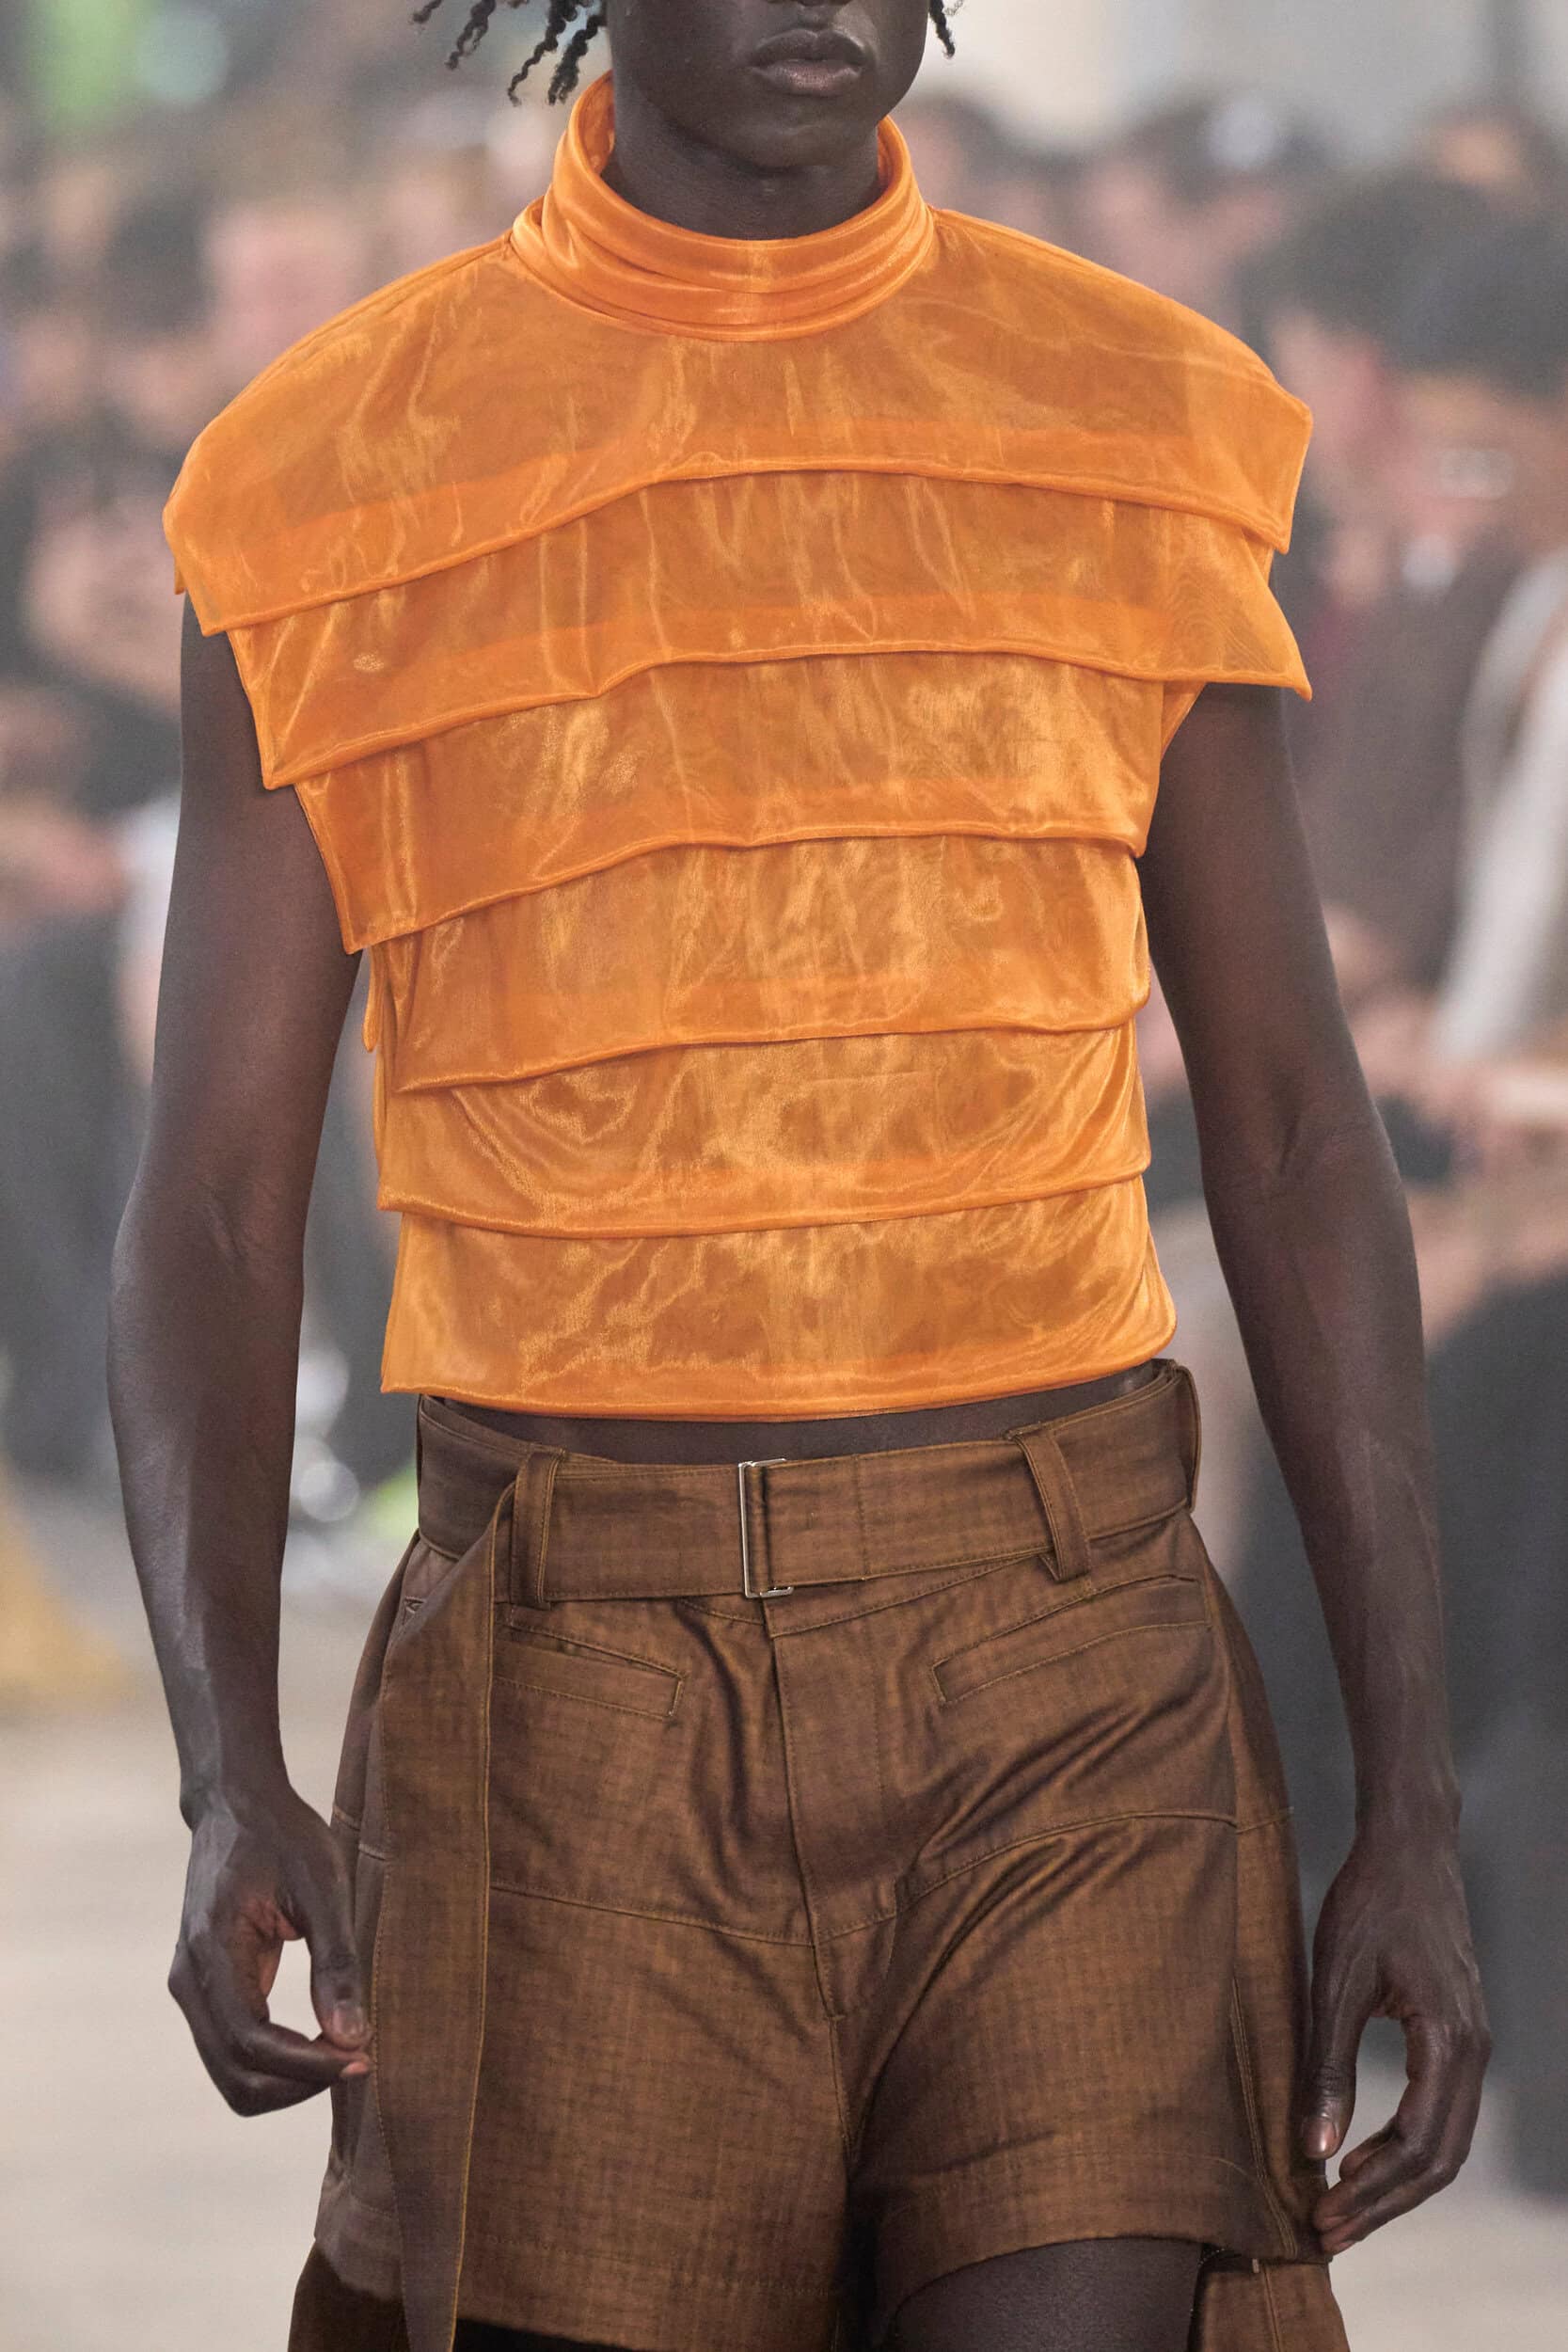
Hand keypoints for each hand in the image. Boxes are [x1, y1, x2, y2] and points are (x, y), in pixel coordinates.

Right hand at [169, 1786, 370, 2115]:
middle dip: (298, 2084)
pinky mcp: (208, 1990)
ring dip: (288, 2081)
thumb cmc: (284, 1836)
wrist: (237, 1805)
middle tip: (360, 2060)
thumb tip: (353, 2038)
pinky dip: (277, 2062)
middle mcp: (189, 1979)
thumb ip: (335, 1963)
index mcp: (210, 1950)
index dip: (306, 2065)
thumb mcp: (323, 1887)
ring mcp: (192, 1988)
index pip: (251, 2041)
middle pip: (236, 2074)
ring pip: (232, 2072)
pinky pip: (236, 2050)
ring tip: (346, 2054)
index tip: (361, 2057)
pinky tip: (322, 2042)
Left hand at [1301, 1827, 1489, 2254]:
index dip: (1371, 2193)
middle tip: (1327, 2233)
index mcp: (1449, 2040)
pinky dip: (1405, 2148)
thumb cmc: (1369, 1902)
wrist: (1410, 1846)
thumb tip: (1316, 2149)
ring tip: (1340, 2208)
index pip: (1417, 2147)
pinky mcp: (1460, 2035)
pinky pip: (1442, 2111)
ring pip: (1446, 2142)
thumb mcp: (1335, 1981)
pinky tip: (1361, 2157)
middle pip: (1439, 2159)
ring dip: (1395, 2183)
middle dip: (1383, 2204)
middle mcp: (1474, 2051)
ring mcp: (1473, 2044)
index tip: (1322, 2219)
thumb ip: (1327, 2066)